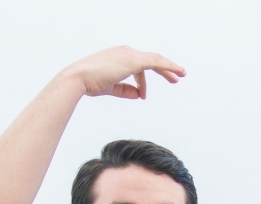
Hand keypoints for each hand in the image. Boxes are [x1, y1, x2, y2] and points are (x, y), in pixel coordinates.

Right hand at [60, 45, 184, 100]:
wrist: (78, 79)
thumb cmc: (89, 83)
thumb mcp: (110, 87)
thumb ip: (125, 90)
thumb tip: (138, 94)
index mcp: (118, 56)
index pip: (137, 66)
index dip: (142, 81)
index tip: (143, 94)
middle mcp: (125, 52)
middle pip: (150, 60)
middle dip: (164, 69)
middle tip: (176, 78)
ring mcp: (129, 54)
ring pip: (155, 59)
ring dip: (169, 67)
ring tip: (181, 75)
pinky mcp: (133, 60)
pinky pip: (155, 61)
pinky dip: (167, 66)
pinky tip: (176, 72)